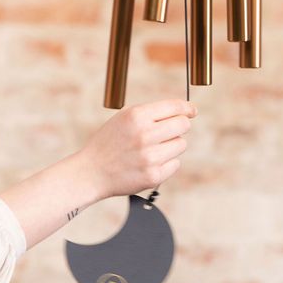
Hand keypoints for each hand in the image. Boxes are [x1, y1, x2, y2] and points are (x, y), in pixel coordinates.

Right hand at [80, 98, 197, 199]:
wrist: (91, 172)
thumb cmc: (109, 143)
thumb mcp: (124, 119)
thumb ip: (151, 113)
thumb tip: (183, 112)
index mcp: (136, 116)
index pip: (174, 107)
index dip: (187, 108)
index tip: (192, 111)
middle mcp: (144, 135)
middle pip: (183, 125)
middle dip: (180, 126)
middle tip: (170, 131)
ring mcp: (150, 157)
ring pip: (181, 144)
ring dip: (171, 146)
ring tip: (152, 150)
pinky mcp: (153, 176)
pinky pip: (175, 164)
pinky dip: (166, 163)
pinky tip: (149, 163)